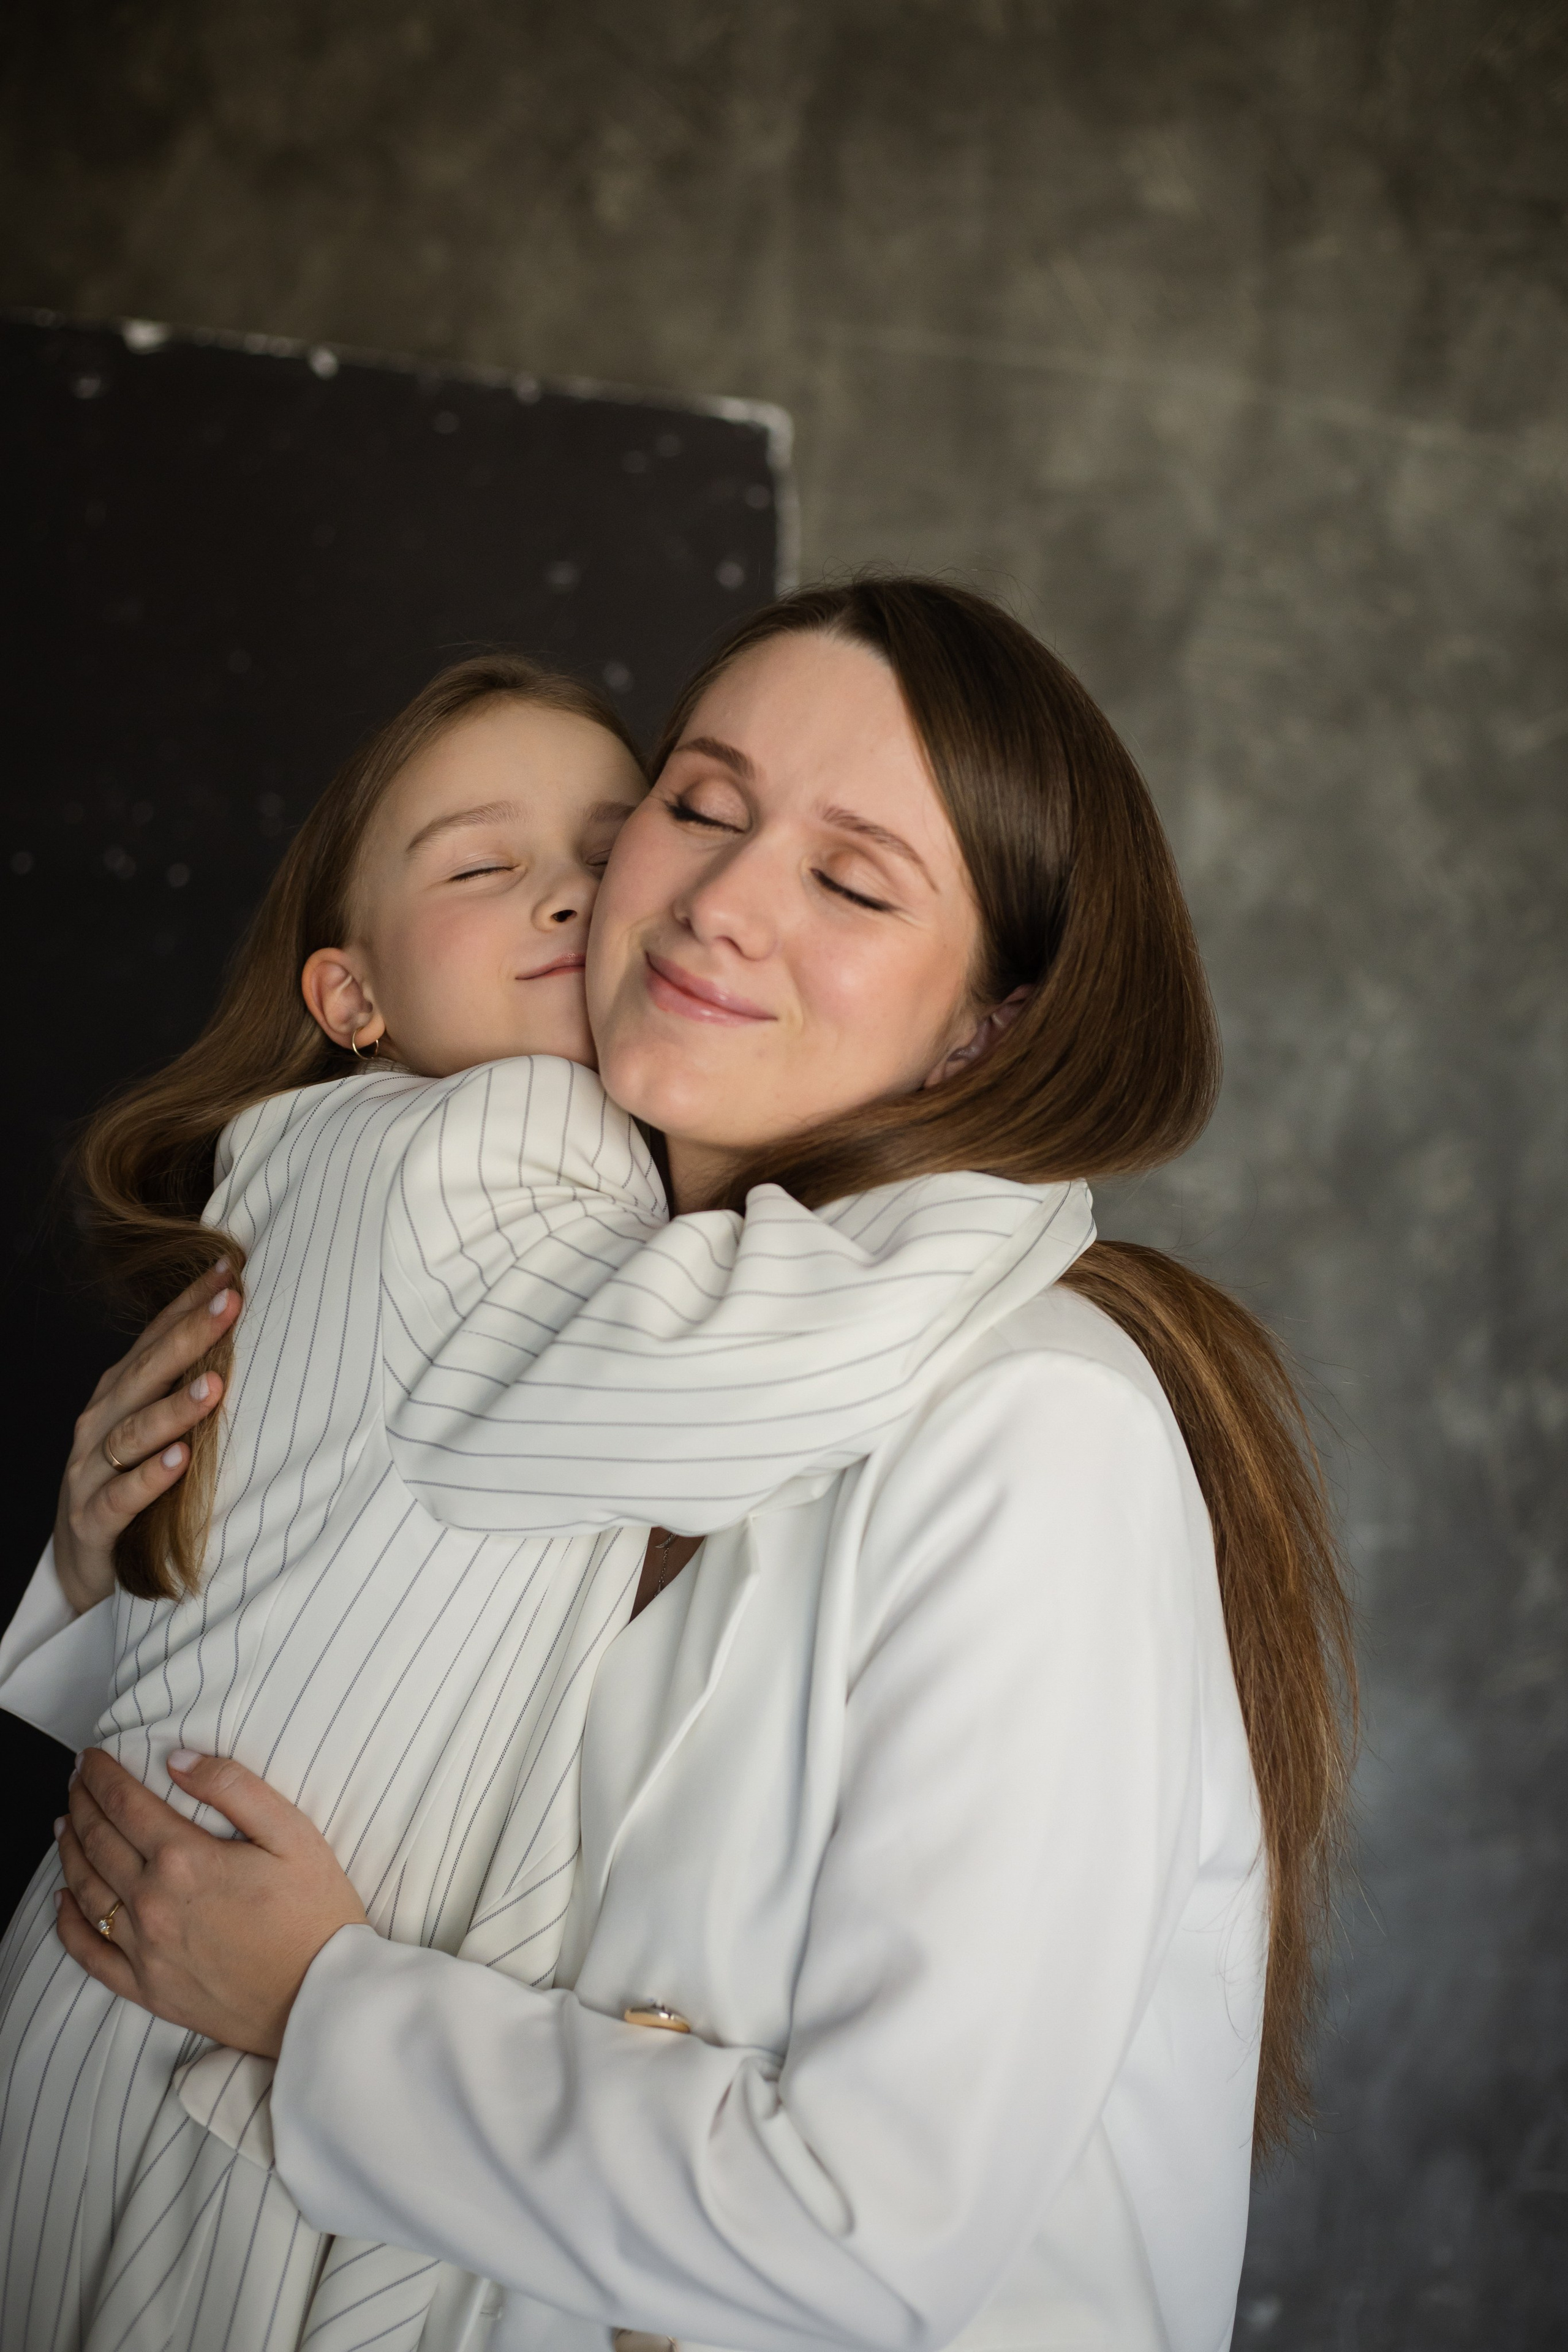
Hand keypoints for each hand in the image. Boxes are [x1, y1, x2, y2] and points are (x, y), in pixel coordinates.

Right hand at [54, 1264, 239, 1613]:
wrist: (82, 1566)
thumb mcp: (157, 1432)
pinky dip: (149, 1478)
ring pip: (132, 1432)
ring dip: (174, 1408)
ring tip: (214, 1387)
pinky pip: (120, 1497)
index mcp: (119, 1394)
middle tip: (230, 1305)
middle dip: (189, 1337)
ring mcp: (89, 1471)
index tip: (230, 1271)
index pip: (155, 1338)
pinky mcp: (91, 1521)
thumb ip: (189, 1390)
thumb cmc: (131, 1486)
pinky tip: (179, 1461)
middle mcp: (100, 1423)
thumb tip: (249, 1344)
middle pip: (146, 1373)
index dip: (189, 1303)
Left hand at [54, 1747, 367, 2057]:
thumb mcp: (292, 1833)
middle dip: (82, 1804)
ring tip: (65, 1826)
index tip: (91, 1758)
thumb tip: (179, 1759)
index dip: (102, 1776)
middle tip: (76, 1781)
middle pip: (98, 1842)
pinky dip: (68, 1924)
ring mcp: (144, 1949)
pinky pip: (90, 1954)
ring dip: (70, 1852)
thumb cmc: (314, 1912)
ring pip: (86, 1891)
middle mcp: (153, 1903)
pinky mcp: (147, 1988)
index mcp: (186, 1860)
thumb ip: (234, 1787)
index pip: (125, 1804)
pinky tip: (62, 1902)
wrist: (318, 1997)